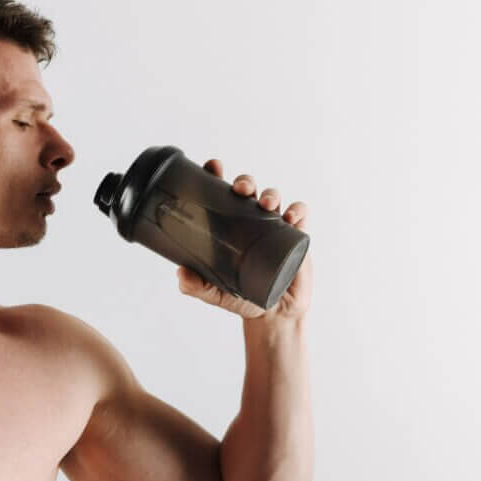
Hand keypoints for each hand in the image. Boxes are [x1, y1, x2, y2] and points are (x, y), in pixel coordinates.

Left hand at [176, 157, 312, 320]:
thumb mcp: (215, 293)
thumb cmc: (243, 297)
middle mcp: (250, 220)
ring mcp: (273, 225)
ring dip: (270, 194)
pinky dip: (297, 210)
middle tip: (240, 190)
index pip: (220, 193)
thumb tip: (181, 274)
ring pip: (272, 197)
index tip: (213, 166)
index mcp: (228, 225)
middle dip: (245, 182)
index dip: (216, 175)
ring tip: (266, 205)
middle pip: (247, 190)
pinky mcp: (295, 235)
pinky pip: (299, 214)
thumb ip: (196, 286)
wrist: (273, 314)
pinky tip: (290, 217)